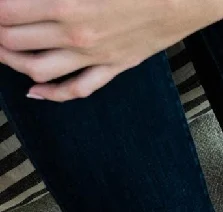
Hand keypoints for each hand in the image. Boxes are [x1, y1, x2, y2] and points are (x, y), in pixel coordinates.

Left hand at [0, 0, 222, 101]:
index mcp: (65, 3)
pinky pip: (78, 89)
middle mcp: (76, 36)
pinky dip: (53, 94)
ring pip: (38, 71)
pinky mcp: (115, 66)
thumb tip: (27, 0)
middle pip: (13, 43)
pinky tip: (36, 91)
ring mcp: (96, 56)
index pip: (5, 13)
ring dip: (12, 62)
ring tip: (1, 50)